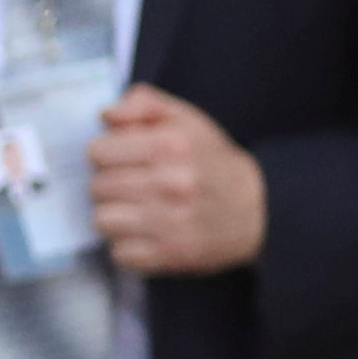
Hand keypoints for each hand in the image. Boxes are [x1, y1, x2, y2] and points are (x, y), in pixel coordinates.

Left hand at [91, 87, 267, 275]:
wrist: (260, 210)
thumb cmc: (215, 163)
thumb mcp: (188, 119)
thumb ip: (145, 104)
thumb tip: (105, 116)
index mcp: (169, 146)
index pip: (97, 152)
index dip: (107, 154)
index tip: (122, 159)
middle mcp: (169, 184)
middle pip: (97, 188)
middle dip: (110, 185)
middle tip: (131, 187)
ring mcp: (169, 223)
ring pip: (102, 221)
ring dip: (115, 217)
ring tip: (136, 211)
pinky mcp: (171, 255)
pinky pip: (120, 254)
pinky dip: (128, 247)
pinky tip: (146, 235)